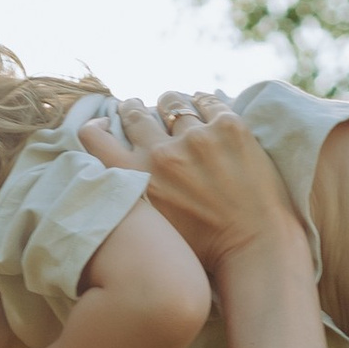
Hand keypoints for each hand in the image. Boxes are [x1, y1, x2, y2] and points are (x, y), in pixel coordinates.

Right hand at [75, 92, 288, 267]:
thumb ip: (134, 192)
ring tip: (175, 107)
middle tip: (139, 108)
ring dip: (171, 105)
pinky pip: (208, 101)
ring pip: (172, 103)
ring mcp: (197, 137)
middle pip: (135, 113)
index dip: (96, 125)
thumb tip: (126, 163)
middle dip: (134, 109)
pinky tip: (204, 105)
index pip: (94, 137)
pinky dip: (203, 102)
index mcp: (136, 178)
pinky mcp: (229, 127)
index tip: (106, 122)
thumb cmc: (204, 246)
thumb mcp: (152, 222)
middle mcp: (161, 154)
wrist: (254, 247)